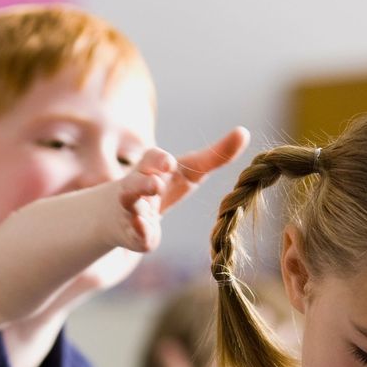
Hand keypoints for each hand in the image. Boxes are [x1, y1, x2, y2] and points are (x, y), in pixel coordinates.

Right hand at [111, 127, 250, 253]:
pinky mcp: (134, 234)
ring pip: (129, 202)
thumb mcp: (189, 171)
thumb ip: (215, 155)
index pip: (152, 159)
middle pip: (134, 181)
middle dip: (143, 182)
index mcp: (151, 169)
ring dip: (139, 199)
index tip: (169, 164)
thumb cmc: (164, 185)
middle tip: (156, 185)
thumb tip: (244, 132)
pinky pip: (136, 234)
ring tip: (152, 198)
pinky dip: (140, 232)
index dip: (159, 160)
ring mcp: (132, 210)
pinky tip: (145, 231)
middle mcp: (136, 186)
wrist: (122, 214)